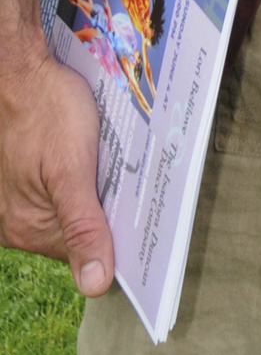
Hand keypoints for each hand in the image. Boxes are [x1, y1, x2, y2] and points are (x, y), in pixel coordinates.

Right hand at [0, 0, 111, 294]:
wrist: (19, 68)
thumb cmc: (44, 110)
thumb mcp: (72, 169)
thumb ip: (82, 226)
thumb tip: (94, 286)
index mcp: (27, 228)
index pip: (86, 253)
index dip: (119, 242)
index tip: (150, 227)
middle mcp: (17, 222)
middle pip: (80, 231)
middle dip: (109, 212)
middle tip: (140, 186)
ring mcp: (18, 198)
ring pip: (73, 207)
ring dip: (98, 192)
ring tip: (120, 167)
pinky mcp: (24, 176)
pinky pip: (62, 188)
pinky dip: (84, 177)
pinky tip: (100, 157)